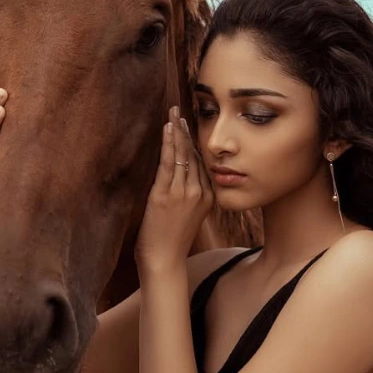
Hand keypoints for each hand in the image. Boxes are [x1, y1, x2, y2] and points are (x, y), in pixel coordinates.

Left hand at [134, 106, 214, 269]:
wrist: (164, 260)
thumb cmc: (171, 241)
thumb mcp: (188, 216)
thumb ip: (189, 196)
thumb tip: (181, 179)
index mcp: (208, 197)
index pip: (201, 163)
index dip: (194, 143)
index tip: (188, 126)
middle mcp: (199, 192)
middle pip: (193, 155)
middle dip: (186, 132)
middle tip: (179, 112)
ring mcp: (183, 192)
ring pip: (182, 155)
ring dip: (177, 132)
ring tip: (172, 114)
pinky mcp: (165, 195)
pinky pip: (168, 162)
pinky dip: (168, 143)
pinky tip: (167, 129)